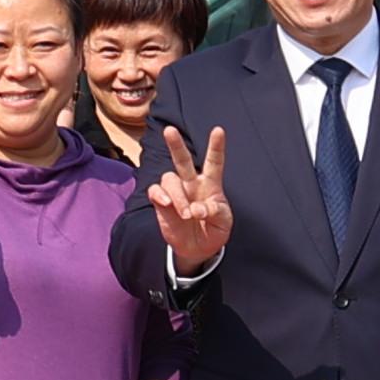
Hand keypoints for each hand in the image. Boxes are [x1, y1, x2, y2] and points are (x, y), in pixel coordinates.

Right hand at [146, 125, 233, 273]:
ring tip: (186, 214)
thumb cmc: (214, 230)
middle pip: (182, 160)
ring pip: (169, 179)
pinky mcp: (162, 203)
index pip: (214, 162)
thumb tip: (197, 208)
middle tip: (170, 130)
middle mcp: (192, 184)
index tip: (218, 130)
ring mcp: (176, 192)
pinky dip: (160, 196)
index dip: (216, 146)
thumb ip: (215, 212)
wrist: (198, 249)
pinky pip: (155, 191)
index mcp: (211, 185)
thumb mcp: (224, 223)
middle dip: (175, 145)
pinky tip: (166, 204)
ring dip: (177, 196)